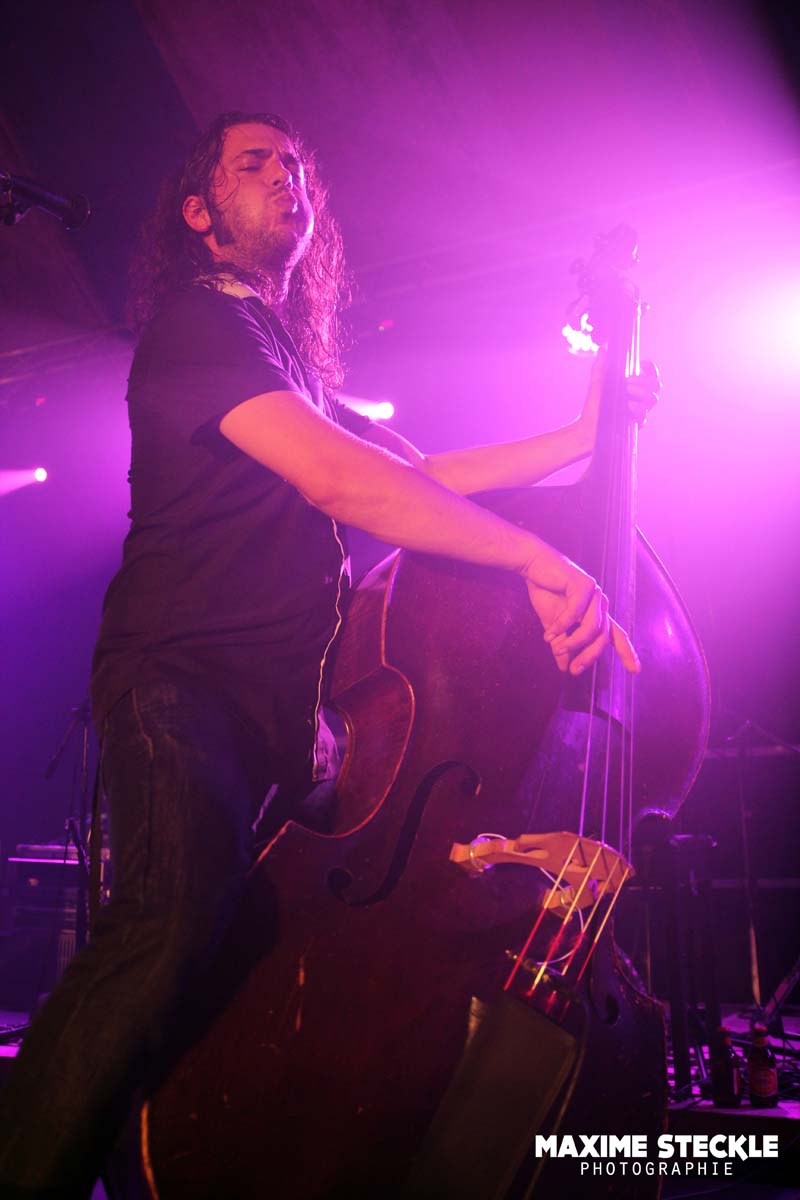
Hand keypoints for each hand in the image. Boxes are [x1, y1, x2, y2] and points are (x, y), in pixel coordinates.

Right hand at [522, 546, 639, 676]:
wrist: (533, 565)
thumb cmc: (544, 591)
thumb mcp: (553, 626)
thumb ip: (562, 644)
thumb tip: (564, 667)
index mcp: (596, 613)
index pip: (616, 635)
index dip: (627, 652)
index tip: (636, 670)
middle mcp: (599, 603)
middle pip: (604, 637)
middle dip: (590, 656)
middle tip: (575, 670)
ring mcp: (594, 593)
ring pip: (592, 627)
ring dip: (574, 642)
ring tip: (557, 648)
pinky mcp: (583, 584)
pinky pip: (576, 613)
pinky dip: (562, 626)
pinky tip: (549, 634)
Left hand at [578, 352, 661, 448]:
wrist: (587, 427)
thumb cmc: (593, 405)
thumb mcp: (597, 383)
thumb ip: (601, 366)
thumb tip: (603, 348)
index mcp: (634, 386)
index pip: (651, 374)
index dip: (650, 368)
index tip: (640, 364)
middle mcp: (639, 397)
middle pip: (656, 385)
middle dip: (645, 381)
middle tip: (628, 383)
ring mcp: (639, 410)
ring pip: (653, 399)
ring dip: (642, 393)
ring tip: (627, 393)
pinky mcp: (635, 424)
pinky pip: (645, 417)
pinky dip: (638, 410)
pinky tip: (629, 407)